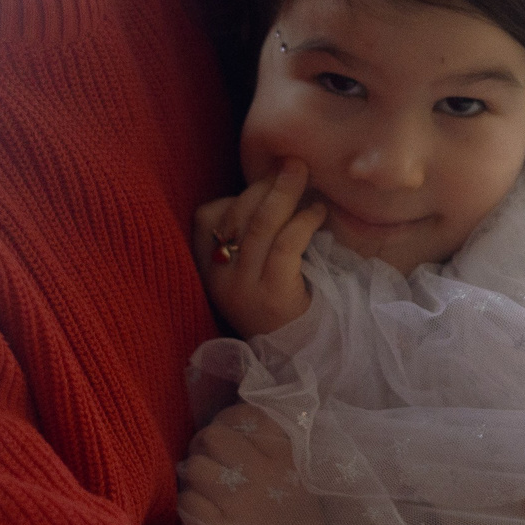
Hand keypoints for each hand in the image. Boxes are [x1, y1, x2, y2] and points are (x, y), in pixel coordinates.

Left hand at [177, 404, 325, 524]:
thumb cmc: (293, 517)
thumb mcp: (296, 473)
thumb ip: (271, 443)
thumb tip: (233, 418)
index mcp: (284, 457)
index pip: (246, 417)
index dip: (228, 420)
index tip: (227, 434)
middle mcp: (262, 476)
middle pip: (212, 436)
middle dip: (204, 445)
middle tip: (208, 459)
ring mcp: (238, 504)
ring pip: (194, 466)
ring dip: (194, 475)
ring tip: (204, 487)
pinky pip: (187, 501)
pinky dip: (191, 504)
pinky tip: (203, 511)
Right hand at [192, 160, 325, 336]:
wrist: (303, 360)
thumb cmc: (283, 309)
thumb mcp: (254, 273)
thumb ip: (253, 236)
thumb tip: (276, 184)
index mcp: (209, 272)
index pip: (206, 218)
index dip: (236, 194)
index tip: (265, 182)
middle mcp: (219, 280)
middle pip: (235, 216)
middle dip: (264, 184)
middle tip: (292, 164)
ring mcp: (243, 289)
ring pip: (259, 226)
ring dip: (283, 193)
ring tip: (302, 173)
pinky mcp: (273, 296)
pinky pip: (285, 245)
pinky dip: (302, 221)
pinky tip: (318, 211)